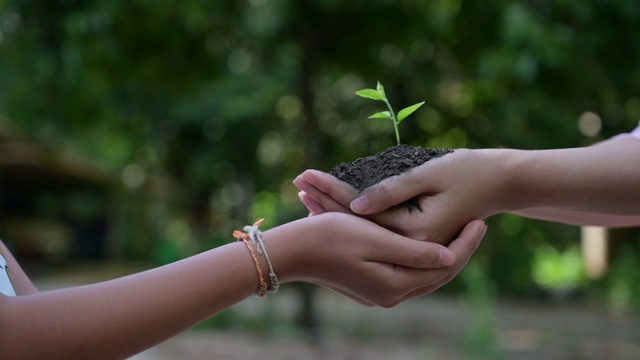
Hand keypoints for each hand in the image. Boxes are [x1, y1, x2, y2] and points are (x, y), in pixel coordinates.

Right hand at [271, 212, 486, 306]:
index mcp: (394, 285)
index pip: (444, 267)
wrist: (292, 250)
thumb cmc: (331, 237)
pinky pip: (406, 272)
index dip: (465, 244)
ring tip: (459, 232)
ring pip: (423, 274)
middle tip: (477, 225)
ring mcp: (378, 291)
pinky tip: (428, 240)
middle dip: (460, 251)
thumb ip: (415, 251)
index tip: (480, 221)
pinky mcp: (369, 283)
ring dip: (442, 254)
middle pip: (437, 275)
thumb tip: (450, 256)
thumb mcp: (376, 239)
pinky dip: (422, 257)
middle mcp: (390, 295)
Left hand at [294, 149, 502, 244]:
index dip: (331, 191)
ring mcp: (411, 250)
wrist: (498, 183)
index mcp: (415, 237)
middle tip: (297, 180)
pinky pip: (375, 232)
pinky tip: (330, 207)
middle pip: (357, 225)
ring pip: (363, 230)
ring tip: (305, 192)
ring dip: (334, 211)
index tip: (305, 174)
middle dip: (325, 201)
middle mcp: (411, 249)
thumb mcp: (428, 175)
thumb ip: (392, 192)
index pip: (361, 214)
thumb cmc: (467, 172)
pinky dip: (352, 217)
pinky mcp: (412, 242)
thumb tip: (354, 204)